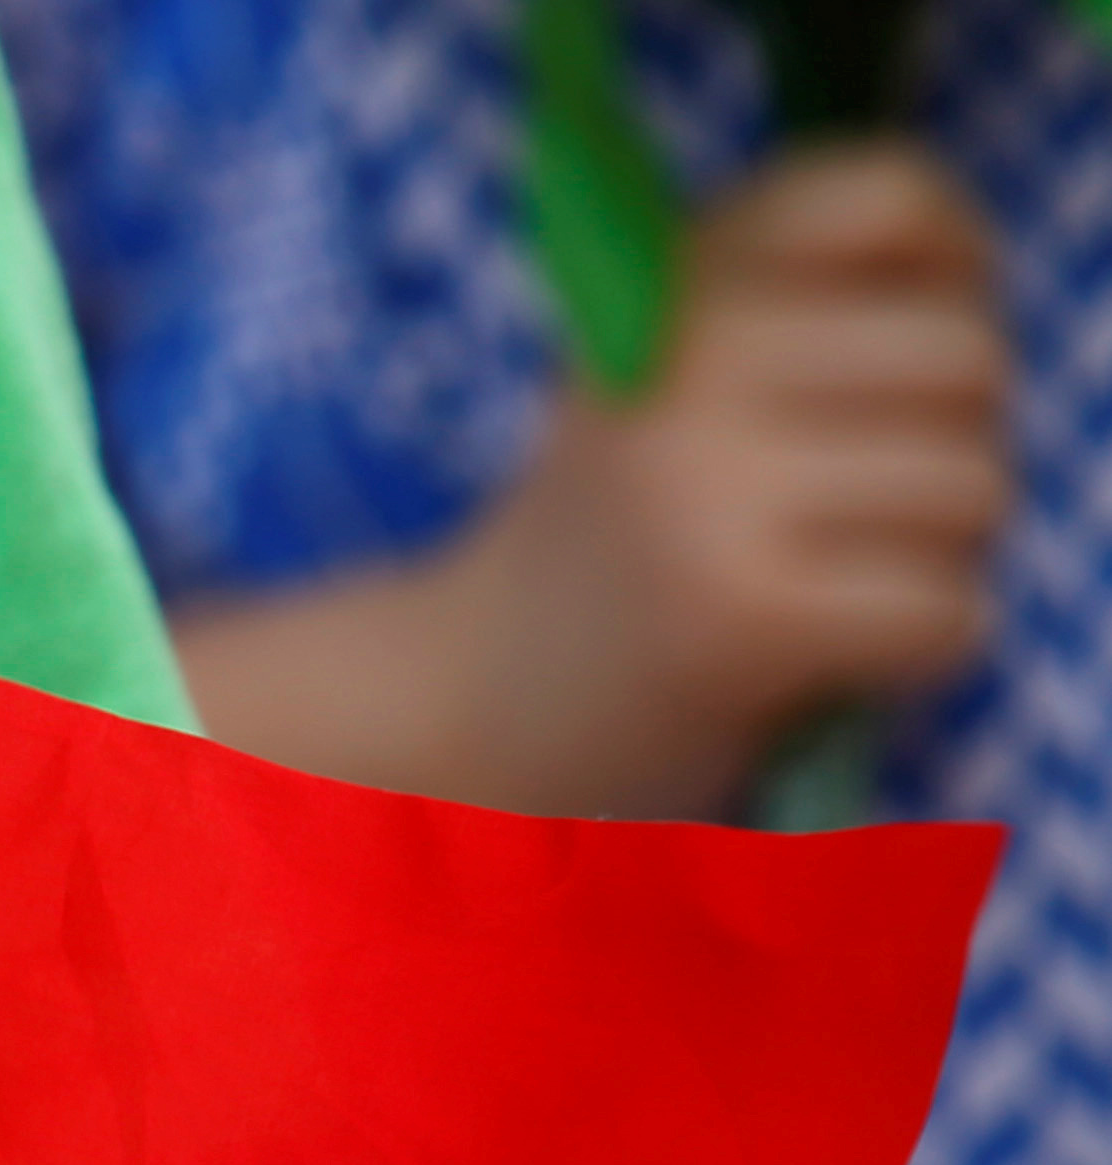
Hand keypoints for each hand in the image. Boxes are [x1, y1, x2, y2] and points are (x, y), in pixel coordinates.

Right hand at [178, 142, 1011, 816]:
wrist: (461, 701)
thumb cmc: (613, 541)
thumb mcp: (672, 373)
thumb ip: (803, 300)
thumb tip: (965, 281)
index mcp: (672, 280)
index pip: (890, 195)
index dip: (944, 272)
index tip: (888, 358)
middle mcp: (683, 359)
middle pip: (966, 358)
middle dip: (946, 442)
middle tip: (840, 509)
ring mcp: (705, 487)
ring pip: (971, 488)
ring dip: (929, 557)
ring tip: (818, 585)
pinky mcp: (739, 612)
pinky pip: (943, 611)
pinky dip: (913, 652)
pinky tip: (821, 657)